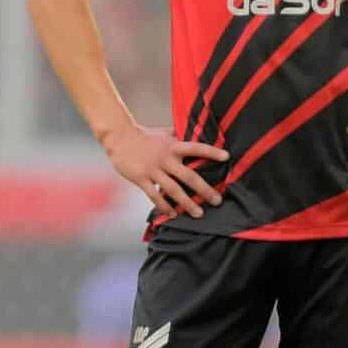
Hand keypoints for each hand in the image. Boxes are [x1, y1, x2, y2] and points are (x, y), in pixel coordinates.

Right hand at [102, 124, 227, 219]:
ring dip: (187, 203)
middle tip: (217, 201)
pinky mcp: (141, 179)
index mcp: (173, 146)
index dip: (211, 152)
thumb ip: (179, 137)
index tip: (227, 157)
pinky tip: (172, 214)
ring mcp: (153, 170)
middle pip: (189, 177)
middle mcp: (166, 159)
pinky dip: (164, 206)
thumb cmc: (145, 136)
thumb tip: (196, 135)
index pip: (196, 148)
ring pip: (173, 190)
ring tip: (199, 213)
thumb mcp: (165, 133)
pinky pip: (155, 196)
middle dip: (205, 190)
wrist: (119, 138)